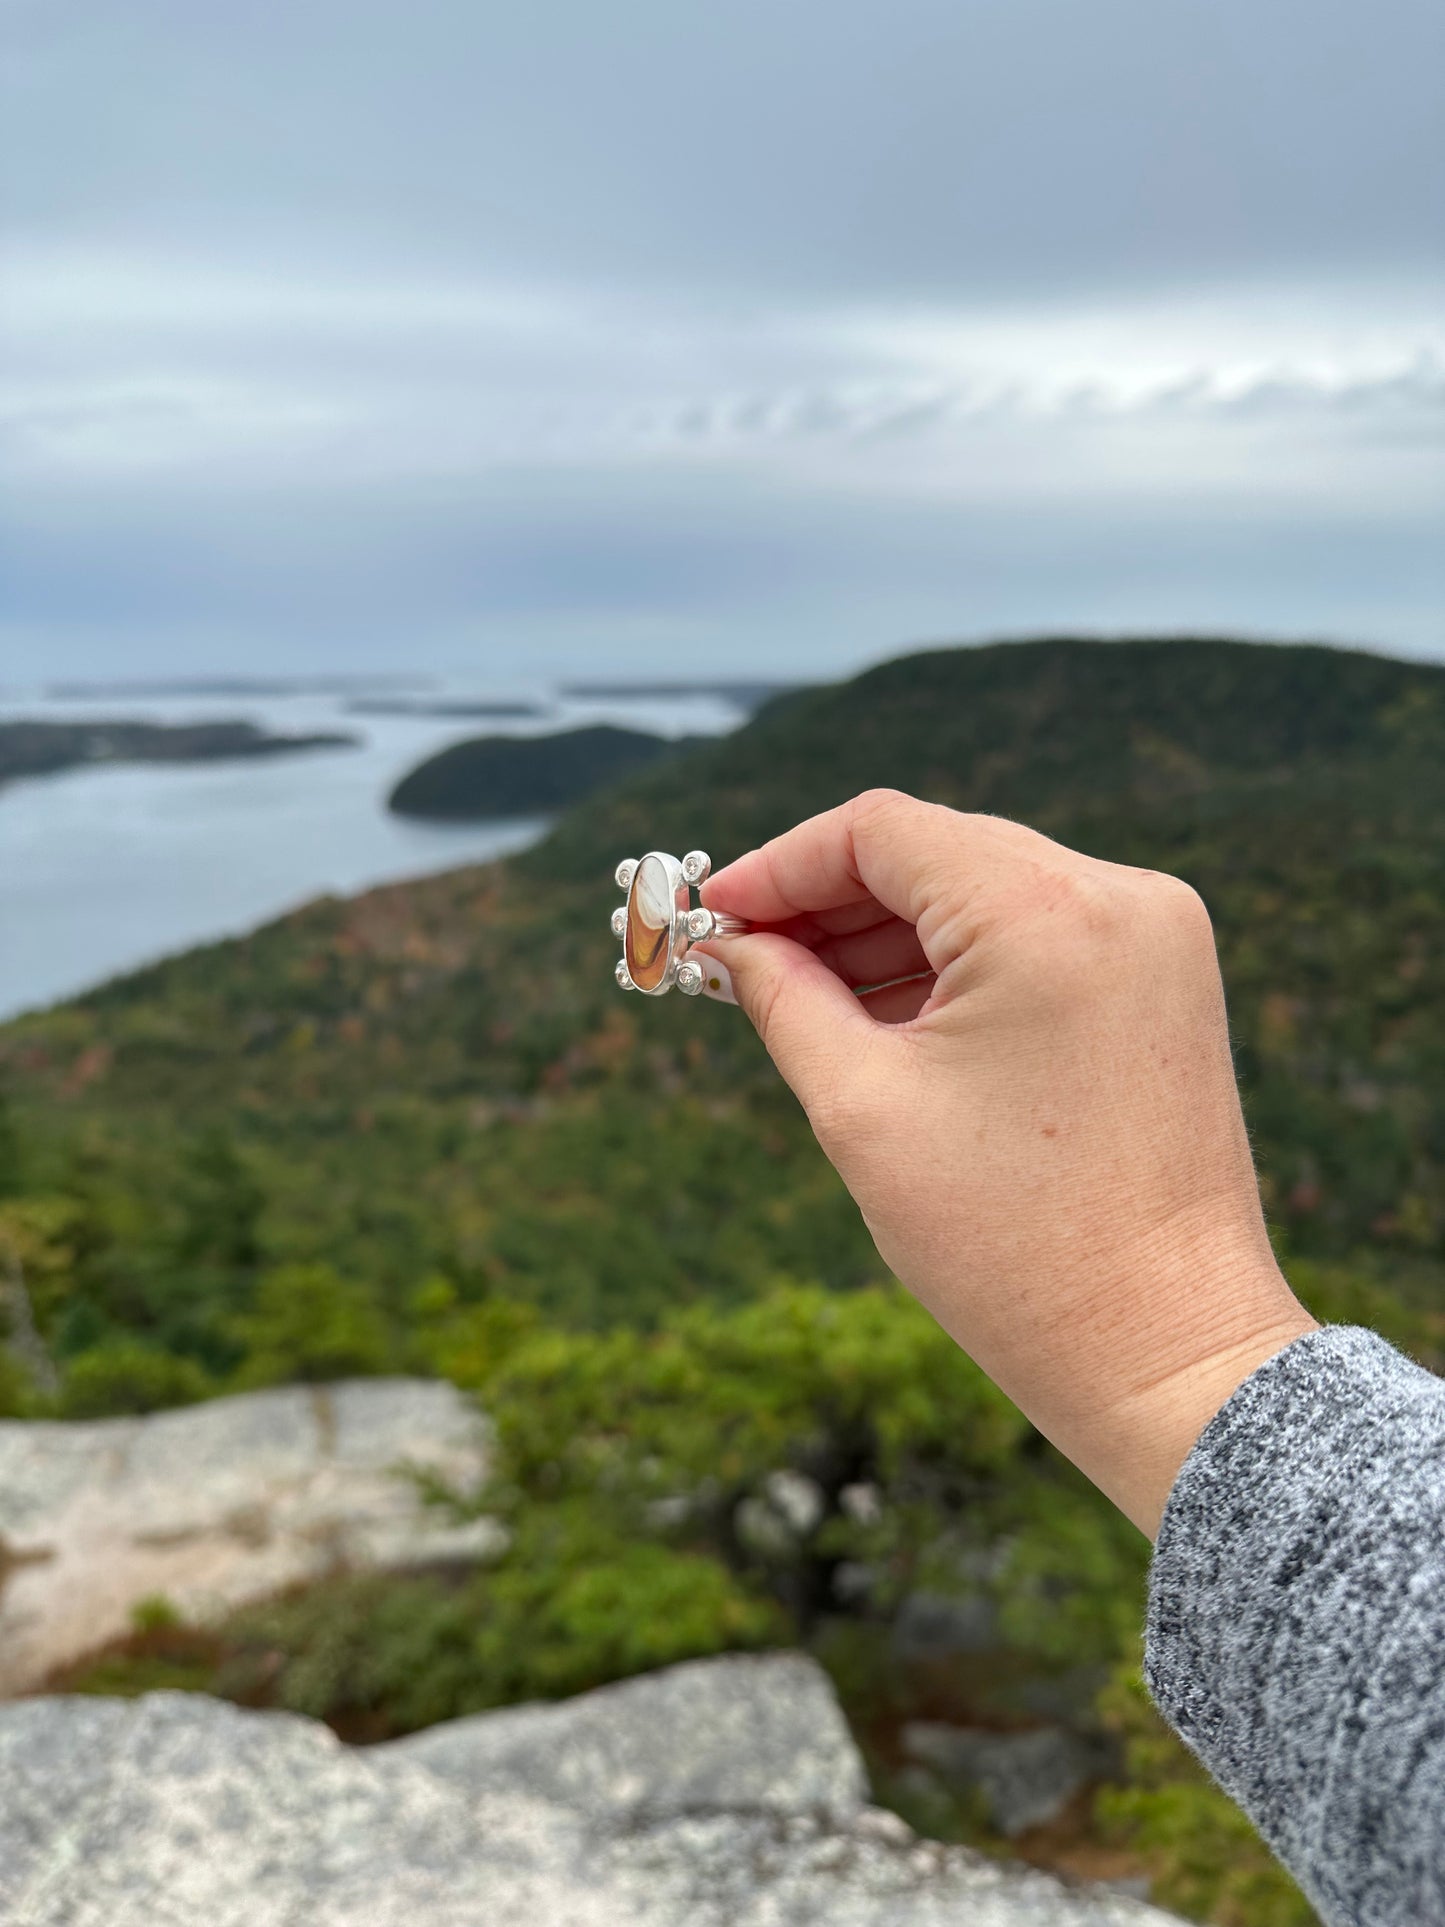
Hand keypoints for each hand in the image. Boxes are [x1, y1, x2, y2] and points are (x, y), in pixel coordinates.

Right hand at [700, 789, 1314, 1535]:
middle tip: (735, 958)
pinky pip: (1037, 934)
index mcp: (1047, 914)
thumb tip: (729, 945)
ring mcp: (1157, 936)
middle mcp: (1120, 898)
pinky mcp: (1166, 982)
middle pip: (934, 851)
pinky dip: (955, 963)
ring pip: (984, 890)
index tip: (710, 913)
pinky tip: (881, 1014)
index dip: (777, 865)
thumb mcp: (863, 1110)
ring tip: (796, 996)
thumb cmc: (1015, 1248)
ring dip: (886, 933)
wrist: (1167, 1351)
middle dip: (825, 901)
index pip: (881, 831)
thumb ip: (782, 999)